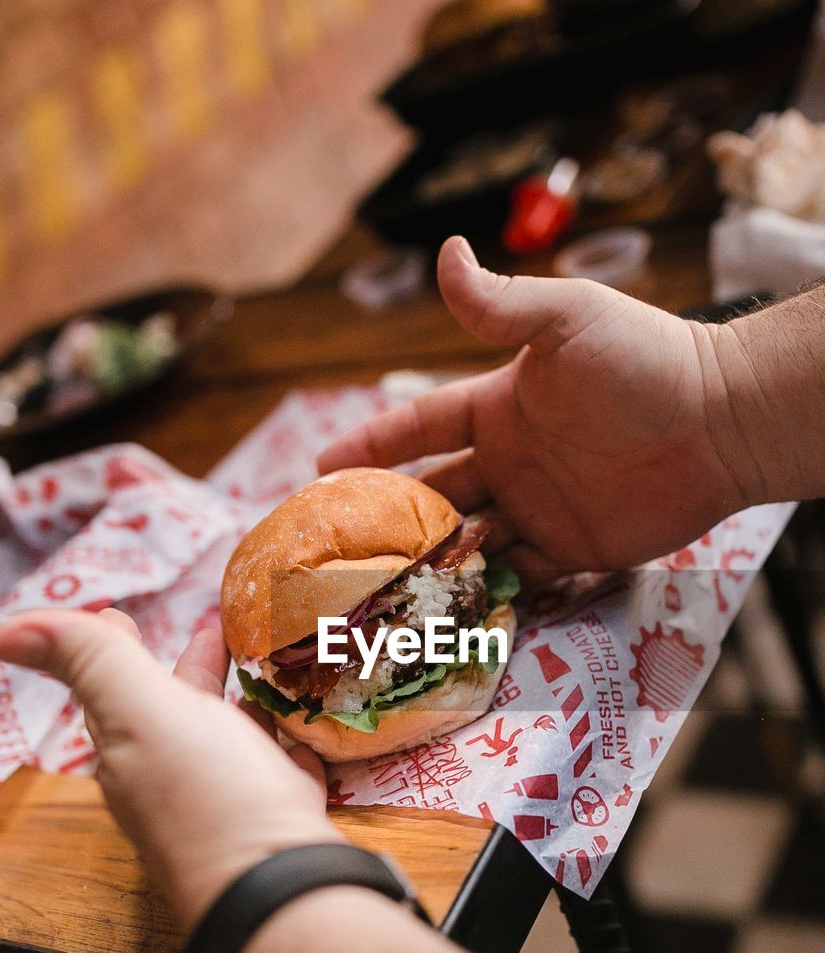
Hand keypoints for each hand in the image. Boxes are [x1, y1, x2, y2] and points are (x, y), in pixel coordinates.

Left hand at [0, 609, 340, 929]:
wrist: (283, 891)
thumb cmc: (209, 797)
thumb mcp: (142, 713)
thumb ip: (90, 662)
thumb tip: (5, 631)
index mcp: (131, 752)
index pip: (112, 689)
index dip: (112, 649)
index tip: (119, 615)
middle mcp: (173, 782)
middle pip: (174, 713)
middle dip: (187, 671)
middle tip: (212, 631)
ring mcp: (230, 805)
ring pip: (230, 742)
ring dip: (238, 703)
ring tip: (262, 668)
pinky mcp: (281, 822)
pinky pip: (281, 774)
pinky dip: (286, 746)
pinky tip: (303, 732)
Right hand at [318, 237, 763, 579]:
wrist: (720, 423)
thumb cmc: (643, 362)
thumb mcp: (566, 321)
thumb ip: (501, 307)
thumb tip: (446, 251)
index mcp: (496, 408)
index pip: (416, 428)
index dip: (368, 447)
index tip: (319, 468)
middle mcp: (509, 461)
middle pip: (432, 496)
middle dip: (388, 521)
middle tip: (342, 551)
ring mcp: (538, 508)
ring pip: (467, 543)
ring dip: (431, 565)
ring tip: (385, 596)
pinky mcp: (572, 550)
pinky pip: (517, 578)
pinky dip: (486, 594)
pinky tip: (449, 614)